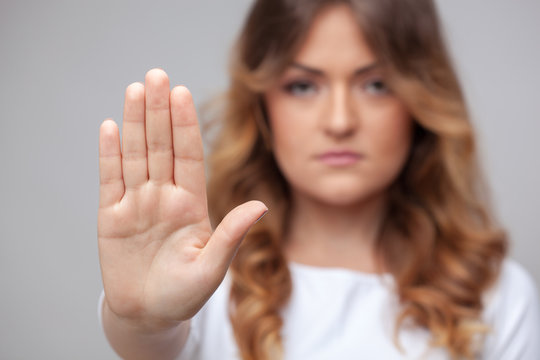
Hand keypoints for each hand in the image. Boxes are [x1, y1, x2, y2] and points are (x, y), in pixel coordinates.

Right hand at [98, 69, 266, 330]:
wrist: (149, 314)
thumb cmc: (184, 294)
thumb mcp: (211, 268)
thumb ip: (230, 236)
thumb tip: (259, 206)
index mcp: (190, 204)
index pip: (188, 155)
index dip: (185, 125)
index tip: (183, 94)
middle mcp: (164, 196)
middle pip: (161, 146)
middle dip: (159, 112)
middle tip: (158, 75)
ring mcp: (137, 203)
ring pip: (135, 155)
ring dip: (134, 122)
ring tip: (136, 89)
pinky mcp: (111, 217)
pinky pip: (110, 180)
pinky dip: (109, 155)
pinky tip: (110, 127)